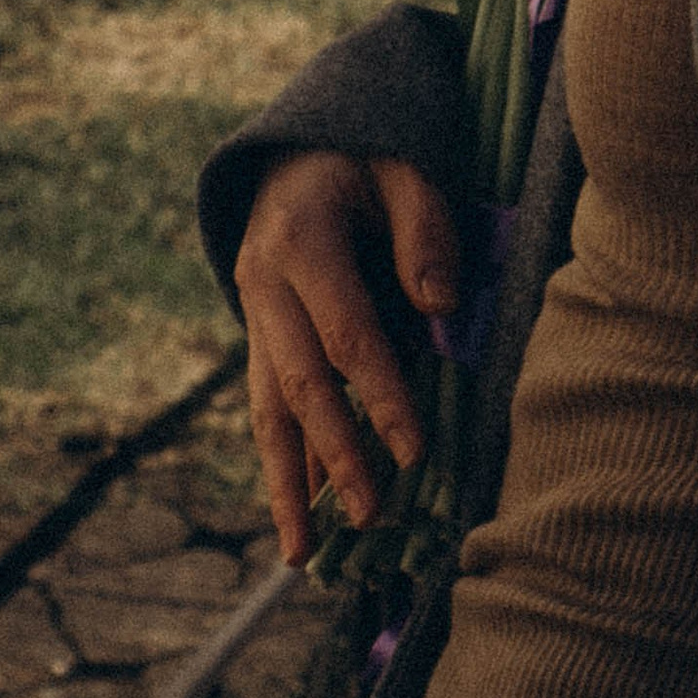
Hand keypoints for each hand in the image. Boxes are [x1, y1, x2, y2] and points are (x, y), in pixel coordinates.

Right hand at [234, 152, 458, 565]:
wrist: (296, 143)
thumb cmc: (367, 153)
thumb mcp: (404, 166)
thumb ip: (426, 229)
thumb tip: (444, 308)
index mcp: (301, 239)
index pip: (348, 335)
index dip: (382, 396)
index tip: (416, 451)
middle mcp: (263, 283)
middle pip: (301, 384)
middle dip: (336, 456)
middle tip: (371, 516)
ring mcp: (252, 312)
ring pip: (267, 408)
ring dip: (288, 482)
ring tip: (304, 554)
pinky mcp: (257, 334)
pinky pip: (265, 405)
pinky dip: (280, 462)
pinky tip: (296, 514)